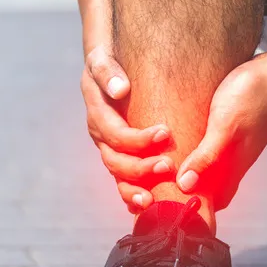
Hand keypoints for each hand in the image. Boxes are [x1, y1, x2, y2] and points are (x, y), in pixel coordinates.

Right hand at [81, 46, 173, 212]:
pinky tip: (148, 207)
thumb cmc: (109, 62)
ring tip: (152, 200)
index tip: (165, 133)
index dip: (138, 139)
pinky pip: (124, 181)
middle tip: (168, 166)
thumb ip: (107, 72)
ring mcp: (110, 149)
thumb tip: (121, 89)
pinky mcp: (121, 156)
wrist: (108, 67)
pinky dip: (133, 195)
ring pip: (118, 177)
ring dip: (134, 191)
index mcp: (98, 115)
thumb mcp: (102, 59)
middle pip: (116, 162)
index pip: (115, 135)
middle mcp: (101, 136)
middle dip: (141, 168)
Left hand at [176, 53, 266, 209]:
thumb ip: (207, 157)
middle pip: (212, 186)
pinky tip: (185, 141)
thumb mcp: (225, 127)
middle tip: (161, 189)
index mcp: (234, 165)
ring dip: (193, 169)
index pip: (216, 201)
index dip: (196, 208)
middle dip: (189, 191)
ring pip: (211, 167)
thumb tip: (186, 185)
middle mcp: (235, 158)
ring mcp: (235, 143)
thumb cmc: (252, 97)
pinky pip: (212, 148)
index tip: (169, 209)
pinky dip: (198, 151)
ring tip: (166, 167)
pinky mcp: (232, 127)